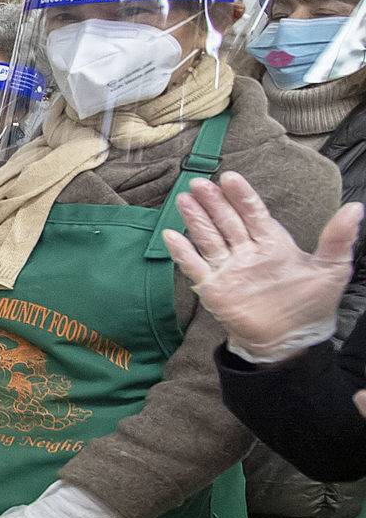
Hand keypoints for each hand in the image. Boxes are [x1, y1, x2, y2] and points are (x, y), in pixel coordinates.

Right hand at [164, 174, 358, 363]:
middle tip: (200, 182)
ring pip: (208, 238)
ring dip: (196, 219)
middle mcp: (247, 252)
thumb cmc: (312, 304)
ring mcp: (228, 269)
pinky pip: (194, 266)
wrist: (290, 340)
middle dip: (213, 202)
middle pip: (226, 221)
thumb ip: (339, 238)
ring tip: (184, 199)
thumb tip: (356, 208)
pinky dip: (182, 252)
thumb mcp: (332, 269)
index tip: (230, 177)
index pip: (254, 213)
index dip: (242, 195)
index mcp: (273, 243)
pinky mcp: (214, 288)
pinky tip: (171, 235)